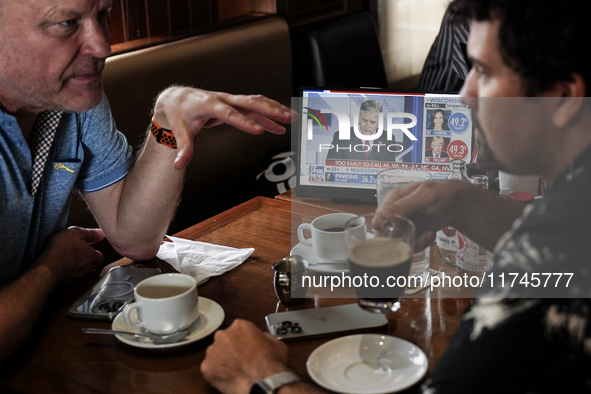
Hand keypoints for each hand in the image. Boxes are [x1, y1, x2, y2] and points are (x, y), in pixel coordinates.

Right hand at [37, 227, 104, 285]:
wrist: (48, 268)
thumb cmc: (61, 250)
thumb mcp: (76, 233)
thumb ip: (90, 234)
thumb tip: (101, 234)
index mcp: (91, 256)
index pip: (99, 256)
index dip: (94, 252)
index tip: (89, 247)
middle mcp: (87, 268)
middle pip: (92, 266)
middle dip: (89, 262)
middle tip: (79, 255)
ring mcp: (77, 277)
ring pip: (82, 273)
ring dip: (78, 268)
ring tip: (69, 262)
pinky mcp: (66, 283)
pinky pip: (70, 278)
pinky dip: (68, 274)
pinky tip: (61, 269)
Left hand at [153, 87, 296, 169]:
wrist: (178, 98)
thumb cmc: (179, 113)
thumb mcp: (178, 131)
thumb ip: (183, 149)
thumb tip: (179, 165)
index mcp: (208, 104)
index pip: (229, 114)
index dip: (244, 122)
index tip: (259, 131)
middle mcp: (222, 99)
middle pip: (249, 103)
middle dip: (270, 110)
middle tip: (287, 119)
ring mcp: (230, 100)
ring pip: (256, 102)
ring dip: (275, 109)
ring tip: (292, 118)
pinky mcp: (234, 104)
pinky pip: (255, 107)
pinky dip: (269, 112)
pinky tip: (280, 121)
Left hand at [201, 319, 290, 393]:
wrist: (263, 381)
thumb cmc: (271, 362)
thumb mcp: (276, 342)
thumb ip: (263, 337)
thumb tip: (260, 339)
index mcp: (239, 325)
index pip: (238, 330)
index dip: (243, 340)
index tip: (247, 348)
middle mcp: (223, 334)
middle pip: (224, 340)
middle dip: (230, 349)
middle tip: (239, 360)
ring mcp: (213, 351)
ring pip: (215, 354)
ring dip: (222, 361)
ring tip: (234, 371)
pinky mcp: (206, 367)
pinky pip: (210, 370)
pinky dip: (217, 374)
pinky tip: (228, 378)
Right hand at [376, 180, 470, 250]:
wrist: (457, 203)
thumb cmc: (441, 191)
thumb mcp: (423, 195)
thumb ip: (404, 204)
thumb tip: (384, 213)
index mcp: (392, 200)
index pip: (378, 217)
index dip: (383, 228)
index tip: (397, 231)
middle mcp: (395, 213)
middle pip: (386, 233)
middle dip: (400, 239)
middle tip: (415, 236)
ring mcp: (404, 224)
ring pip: (399, 242)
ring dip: (414, 242)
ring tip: (428, 234)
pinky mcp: (413, 233)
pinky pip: (411, 244)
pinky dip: (421, 243)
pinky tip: (430, 234)